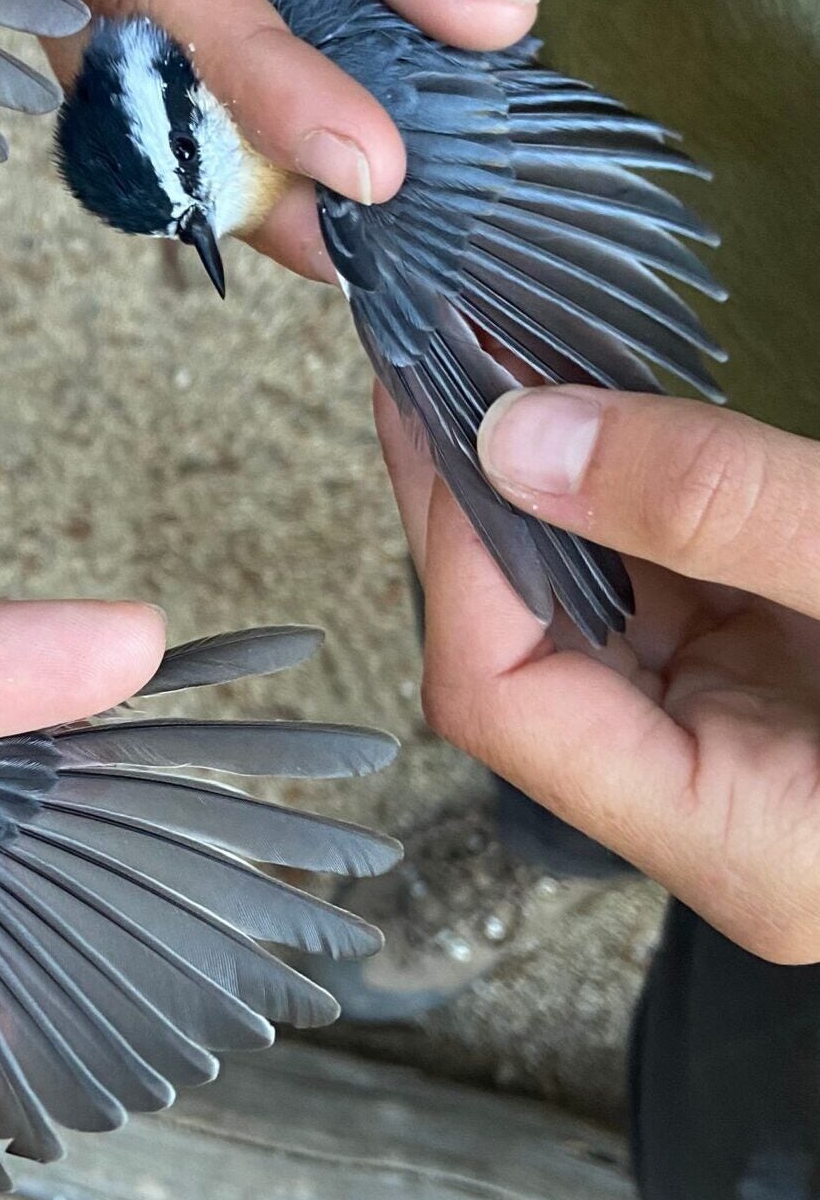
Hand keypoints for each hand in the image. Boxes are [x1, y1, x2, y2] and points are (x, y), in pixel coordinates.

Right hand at [0, 0, 538, 278]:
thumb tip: (485, 18)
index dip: (259, 84)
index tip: (367, 166)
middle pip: (131, 75)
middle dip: (245, 160)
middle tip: (360, 236)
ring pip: (145, 105)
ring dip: (244, 166)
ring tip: (351, 229)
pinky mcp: (109, 2)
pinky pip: (167, 87)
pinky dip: (243, 129)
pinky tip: (320, 171)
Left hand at [381, 384, 819, 962]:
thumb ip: (717, 512)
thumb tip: (520, 435)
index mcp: (734, 845)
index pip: (499, 703)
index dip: (457, 557)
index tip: (449, 420)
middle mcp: (710, 809)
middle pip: (517, 655)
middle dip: (468, 503)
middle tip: (431, 355)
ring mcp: (736, 743)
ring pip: (577, 613)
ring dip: (532, 486)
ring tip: (491, 354)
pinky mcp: (768, 681)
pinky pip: (653, 589)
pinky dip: (613, 495)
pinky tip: (588, 404)